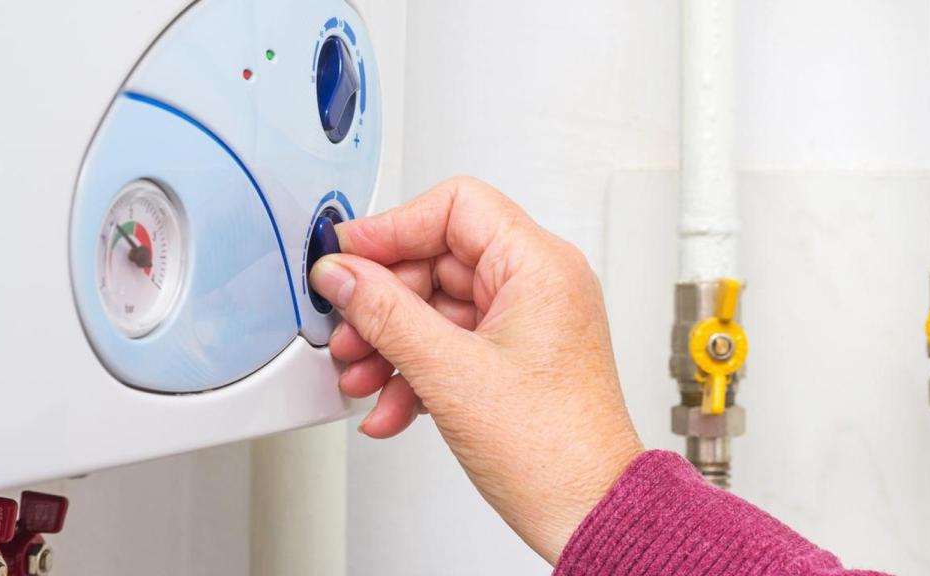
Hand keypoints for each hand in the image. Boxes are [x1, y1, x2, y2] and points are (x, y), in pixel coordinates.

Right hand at [310, 177, 643, 563]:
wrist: (587, 514)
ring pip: (440, 308)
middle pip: (439, 261)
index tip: (347, 256)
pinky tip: (391, 407)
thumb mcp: (449, 373)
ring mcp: (528, 322)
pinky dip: (417, 370)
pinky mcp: (516, 357)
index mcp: (539, 266)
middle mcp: (539, 284)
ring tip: (363, 377)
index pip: (455, 208)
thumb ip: (385, 313)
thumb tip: (342, 273)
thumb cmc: (554, 451)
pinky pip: (453, 343)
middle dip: (384, 302)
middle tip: (348, 331)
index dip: (393, 227)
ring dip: (393, 342)